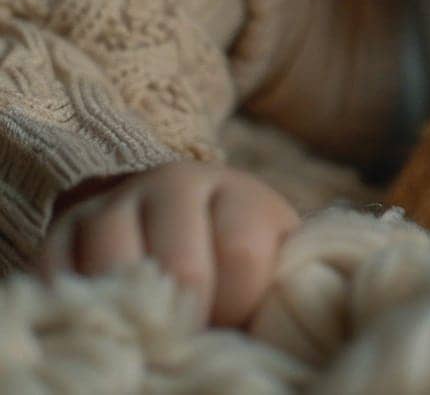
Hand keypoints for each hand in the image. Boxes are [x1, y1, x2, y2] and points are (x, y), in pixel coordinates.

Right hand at [39, 161, 300, 327]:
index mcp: (235, 190)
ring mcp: (113, 202)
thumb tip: (259, 341)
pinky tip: (104, 329)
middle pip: (179, 266)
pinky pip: (57, 277)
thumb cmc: (237, 255)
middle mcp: (172, 182)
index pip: (241, 252)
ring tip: (149, 339)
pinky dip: (78, 312)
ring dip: (135, 317)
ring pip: (115, 269)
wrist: (183, 214)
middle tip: (191, 339)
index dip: (239, 303)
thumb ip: (277, 284)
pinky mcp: (63, 229)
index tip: (237, 320)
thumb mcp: (274, 257)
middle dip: (190, 317)